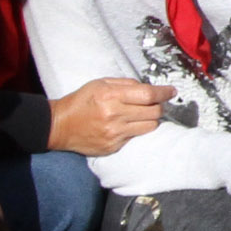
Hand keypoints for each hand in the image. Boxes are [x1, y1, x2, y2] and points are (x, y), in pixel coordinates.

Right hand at [48, 78, 172, 156]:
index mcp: (111, 96)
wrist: (59, 126)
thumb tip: (146, 87)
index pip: (148, 95)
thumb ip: (125, 84)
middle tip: (155, 103)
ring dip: (151, 119)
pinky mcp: (114, 146)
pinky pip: (136, 137)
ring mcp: (115, 133)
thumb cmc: (80, 101)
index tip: (171, 91)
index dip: (164, 93)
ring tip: (142, 114)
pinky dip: (136, 130)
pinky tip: (126, 125)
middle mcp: (115, 115)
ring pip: (150, 126)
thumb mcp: (99, 83)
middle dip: (159, 106)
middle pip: (154, 112)